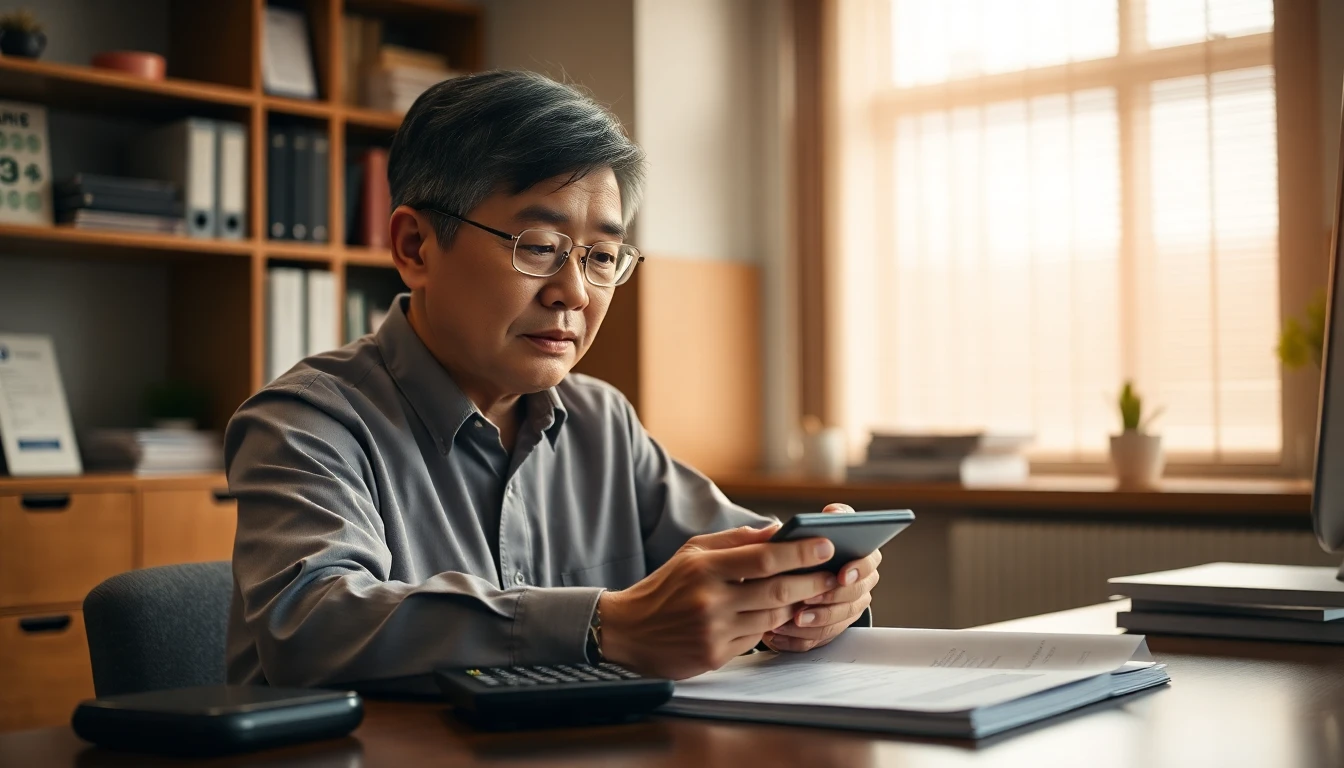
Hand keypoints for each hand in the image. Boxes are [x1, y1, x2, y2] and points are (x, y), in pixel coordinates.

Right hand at [598, 523, 839, 679]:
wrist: (628, 630)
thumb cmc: (665, 586)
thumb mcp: (692, 552)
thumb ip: (735, 540)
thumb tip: (778, 531)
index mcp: (704, 567)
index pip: (764, 558)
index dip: (800, 552)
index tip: (826, 545)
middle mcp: (710, 599)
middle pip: (777, 591)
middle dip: (811, 582)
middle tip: (833, 574)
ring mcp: (713, 630)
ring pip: (772, 618)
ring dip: (796, 606)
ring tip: (811, 593)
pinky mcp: (714, 655)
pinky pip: (756, 639)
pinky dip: (769, 627)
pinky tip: (777, 617)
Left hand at [762, 503, 880, 653]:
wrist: (792, 569)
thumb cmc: (808, 543)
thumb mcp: (822, 523)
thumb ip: (832, 517)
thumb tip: (832, 514)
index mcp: (863, 557)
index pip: (870, 564)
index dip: (858, 570)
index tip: (842, 574)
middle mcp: (859, 585)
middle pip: (854, 597)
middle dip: (831, 598)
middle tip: (809, 598)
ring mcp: (845, 609)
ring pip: (837, 621)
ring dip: (816, 621)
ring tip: (793, 618)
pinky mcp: (828, 628)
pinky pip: (819, 639)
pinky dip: (800, 638)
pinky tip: (780, 633)